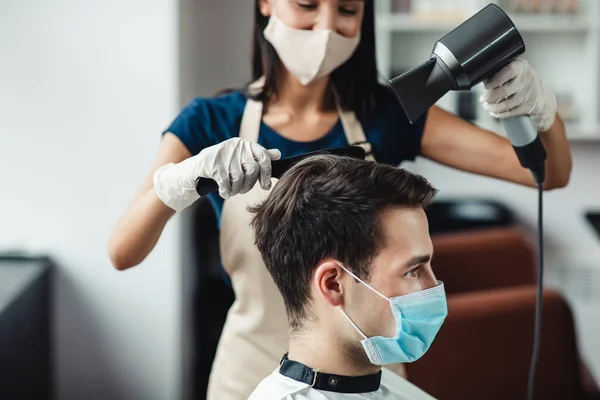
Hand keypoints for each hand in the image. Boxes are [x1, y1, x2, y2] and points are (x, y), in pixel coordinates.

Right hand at [153, 138, 280, 210]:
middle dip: (248, 185)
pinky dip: (226, 191)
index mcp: (243, 144)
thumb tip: (278, 154)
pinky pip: (226, 183)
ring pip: (239, 178)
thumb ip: (257, 156)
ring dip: (236, 190)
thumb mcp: (239, 159)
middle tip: (241, 190)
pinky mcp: (211, 164)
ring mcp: (222, 154)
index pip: (263, 157)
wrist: (192, 172)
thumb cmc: (220, 167)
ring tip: (231, 191)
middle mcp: (234, 146)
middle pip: (252, 170)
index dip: (266, 174)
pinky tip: (223, 192)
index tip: (265, 186)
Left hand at [479, 58, 556, 131]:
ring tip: (487, 106)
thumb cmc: (520, 78)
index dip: (494, 81)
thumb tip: (480, 77)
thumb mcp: (512, 68)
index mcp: (520, 67)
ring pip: (506, 104)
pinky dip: (499, 114)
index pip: (507, 72)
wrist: (539, 92)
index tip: (486, 85)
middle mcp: (525, 80)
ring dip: (493, 107)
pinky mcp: (528, 107)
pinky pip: (510, 113)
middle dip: (490, 97)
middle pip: (504, 91)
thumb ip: (498, 71)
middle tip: (483, 99)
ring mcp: (527, 95)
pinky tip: (493, 112)